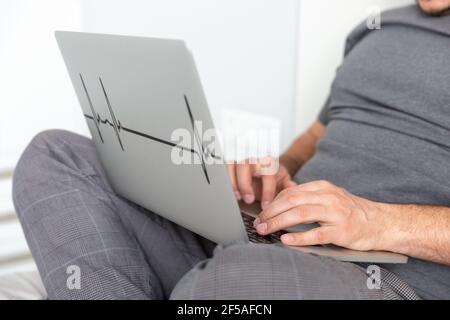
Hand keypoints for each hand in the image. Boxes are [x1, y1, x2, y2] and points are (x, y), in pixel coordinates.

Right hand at [226, 157, 295, 209]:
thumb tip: (292, 187)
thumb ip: (287, 185)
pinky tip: (229, 192)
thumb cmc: (274, 175)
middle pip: (246, 166)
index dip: (267, 190)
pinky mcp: (231, 162)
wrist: (268, 165)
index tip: (266, 205)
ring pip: (232, 164)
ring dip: (233, 182)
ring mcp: (241, 158)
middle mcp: (254, 157)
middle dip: (245, 184)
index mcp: (269, 161)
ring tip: (236, 197)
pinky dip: (225, 180)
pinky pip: (224, 168)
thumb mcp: (284, 179)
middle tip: (248, 200)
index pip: (268, 173)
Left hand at [254, 180, 386, 250]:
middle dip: (271, 212)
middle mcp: (328, 197)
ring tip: (266, 230)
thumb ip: (309, 197)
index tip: (261, 213)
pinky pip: (317, 233)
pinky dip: (299, 237)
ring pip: (301, 214)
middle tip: (258, 223)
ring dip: (279, 222)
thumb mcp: (330, 197)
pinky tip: (286, 240)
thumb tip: (282, 200)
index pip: (290, 192)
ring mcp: (336, 213)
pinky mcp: (342, 230)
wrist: (382, 223)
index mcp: (323, 187)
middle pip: (292, 201)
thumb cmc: (352, 211)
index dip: (272, 203)